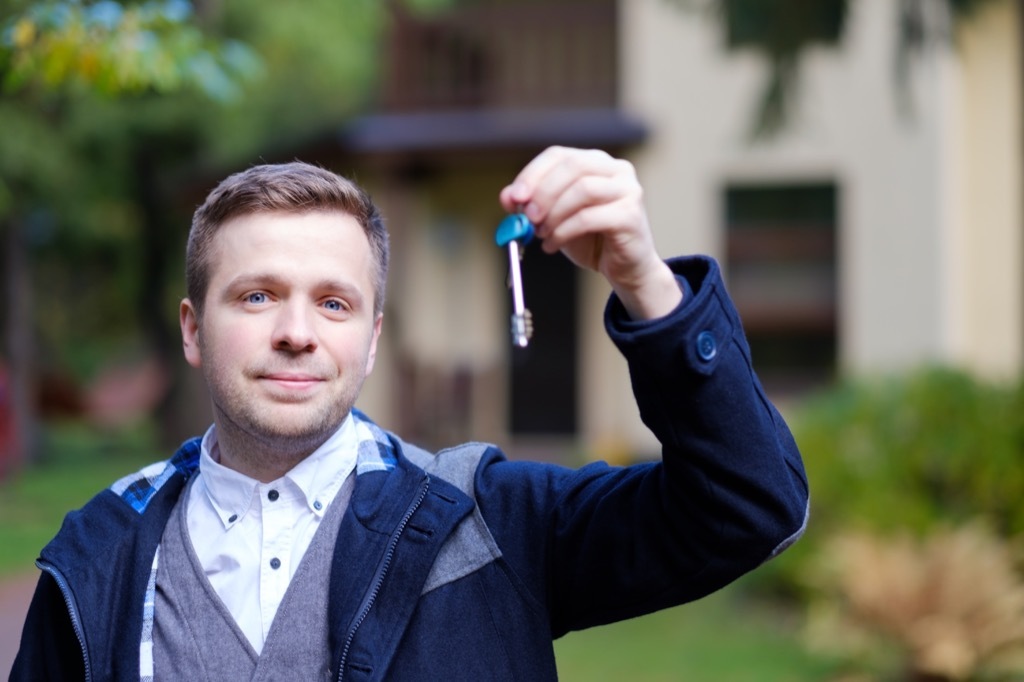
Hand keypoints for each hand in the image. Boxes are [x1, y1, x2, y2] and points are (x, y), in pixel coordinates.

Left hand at [499, 146, 681, 319]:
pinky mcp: (630, 215)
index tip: (514, 198)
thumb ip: (532, 204)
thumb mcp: (555, 219)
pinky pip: (589, 217)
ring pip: (582, 190)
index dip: (533, 174)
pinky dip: (564, 231)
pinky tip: (553, 244)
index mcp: (596, 163)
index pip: (559, 155)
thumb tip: (508, 196)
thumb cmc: (592, 240)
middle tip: (527, 216)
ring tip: (541, 234)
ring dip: (554, 214)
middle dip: (543, 192)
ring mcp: (628, 190)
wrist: (625, 268)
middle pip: (572, 167)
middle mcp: (616, 170)